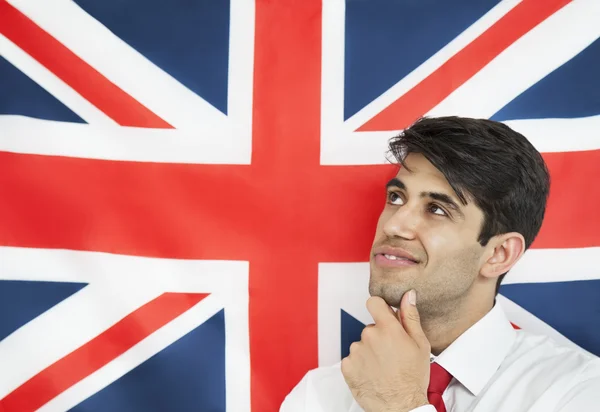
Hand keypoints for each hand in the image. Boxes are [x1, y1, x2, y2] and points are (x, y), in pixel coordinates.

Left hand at [341, 291, 430, 411]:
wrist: (400, 407)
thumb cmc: (413, 377)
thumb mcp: (420, 345)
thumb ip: (411, 317)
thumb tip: (408, 295)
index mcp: (387, 328)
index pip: (373, 302)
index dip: (379, 309)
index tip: (384, 318)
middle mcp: (368, 336)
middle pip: (370, 328)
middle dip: (379, 337)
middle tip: (391, 355)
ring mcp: (355, 351)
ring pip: (361, 344)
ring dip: (369, 352)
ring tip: (382, 368)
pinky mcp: (346, 366)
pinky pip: (352, 358)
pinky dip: (360, 365)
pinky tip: (372, 374)